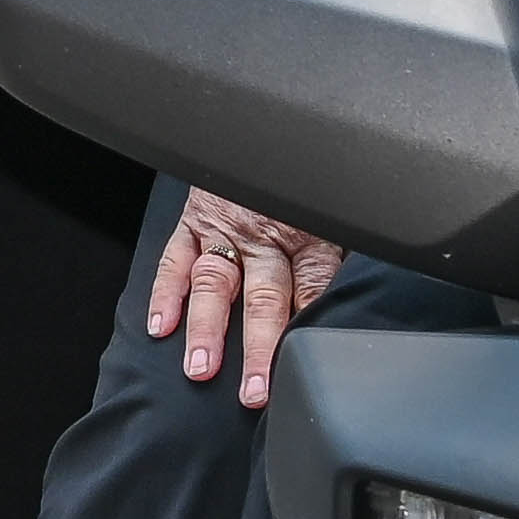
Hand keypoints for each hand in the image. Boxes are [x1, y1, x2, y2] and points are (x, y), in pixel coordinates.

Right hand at [146, 188, 343, 409]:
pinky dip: (166, 293)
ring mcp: (227, 228)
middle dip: (257, 347)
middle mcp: (267, 235)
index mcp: (312, 235)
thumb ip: (343, 255)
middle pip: (265, 297)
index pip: (313, 288)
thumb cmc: (307, 177)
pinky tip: (161, 325)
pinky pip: (177, 258)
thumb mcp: (338, 214)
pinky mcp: (196, 219)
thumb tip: (357, 298)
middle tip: (253, 389)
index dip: (307, 329)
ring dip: (207, 328)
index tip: (302, 366)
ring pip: (217, 283)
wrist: (271, 129)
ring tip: (200, 366)